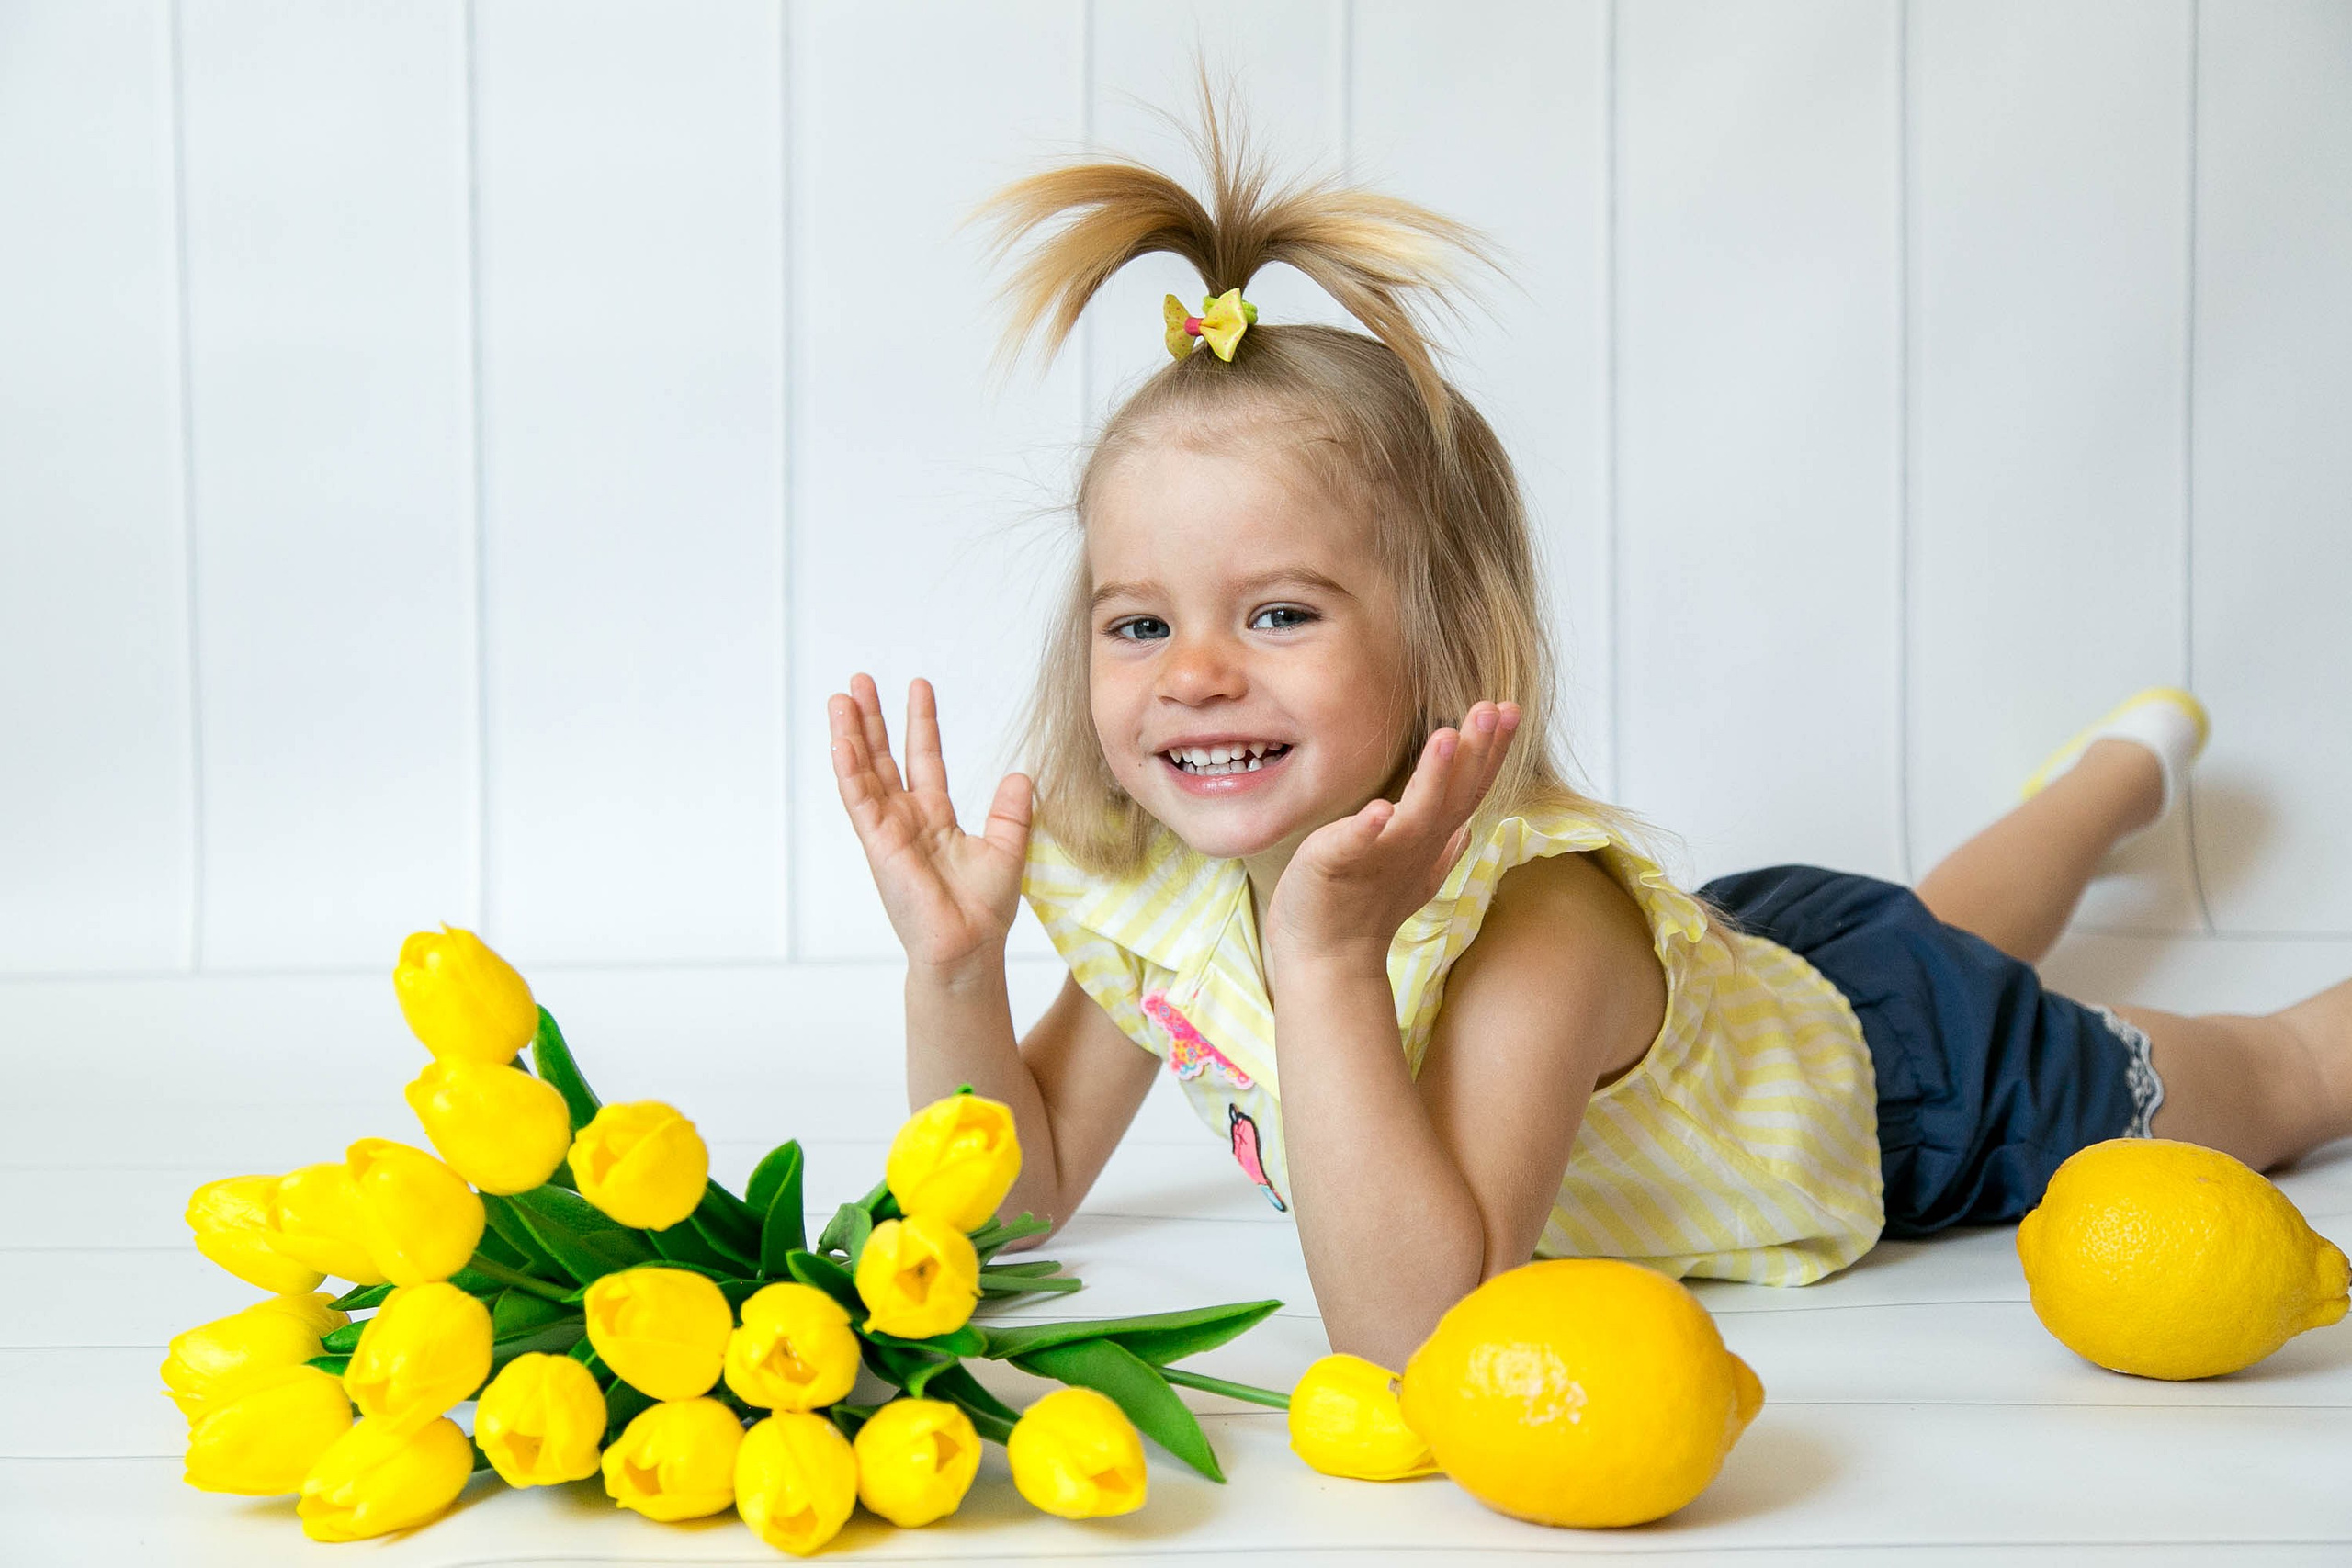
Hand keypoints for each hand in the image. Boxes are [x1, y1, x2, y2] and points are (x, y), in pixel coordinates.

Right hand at [828, 674, 1031, 975]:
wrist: (969, 948)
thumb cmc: (983, 911)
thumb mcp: (1008, 849)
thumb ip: (1012, 811)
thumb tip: (1021, 774)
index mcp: (935, 819)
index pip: (924, 759)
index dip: (921, 722)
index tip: (918, 686)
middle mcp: (906, 820)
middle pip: (884, 758)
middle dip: (872, 720)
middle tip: (859, 681)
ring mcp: (888, 832)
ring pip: (864, 773)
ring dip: (851, 735)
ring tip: (841, 698)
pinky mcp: (879, 846)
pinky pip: (859, 802)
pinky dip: (848, 771)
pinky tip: (840, 742)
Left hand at [1264, 701, 1520, 983]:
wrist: (1327, 957)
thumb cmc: (1364, 907)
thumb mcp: (1412, 872)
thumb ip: (1442, 848)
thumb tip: (1468, 829)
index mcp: (1429, 838)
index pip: (1468, 788)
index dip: (1490, 750)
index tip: (1507, 708)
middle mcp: (1413, 845)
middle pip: (1456, 794)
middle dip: (1478, 751)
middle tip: (1495, 708)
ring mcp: (1380, 856)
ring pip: (1417, 814)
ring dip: (1435, 777)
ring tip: (1448, 735)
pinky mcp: (1337, 864)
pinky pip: (1356, 843)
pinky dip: (1368, 829)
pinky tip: (1379, 809)